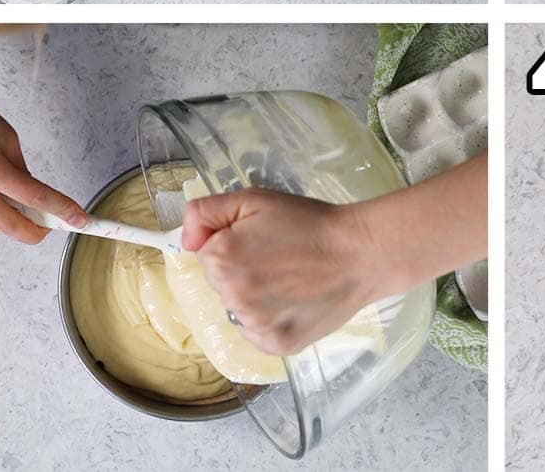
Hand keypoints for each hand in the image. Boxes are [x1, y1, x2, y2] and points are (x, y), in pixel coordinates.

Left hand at [182, 188, 379, 355]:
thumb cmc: (311, 223)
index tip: (262, 238)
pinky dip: (272, 319)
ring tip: (292, 279)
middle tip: (280, 256)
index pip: (207, 255)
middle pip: (221, 284)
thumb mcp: (254, 199)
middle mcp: (232, 297)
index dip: (233, 242)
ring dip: (256, 296)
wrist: (360, 253)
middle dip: (242, 270)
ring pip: (239, 309)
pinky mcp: (275, 345)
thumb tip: (184, 241)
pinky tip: (295, 300)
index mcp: (221, 259)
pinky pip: (257, 332)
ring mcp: (254, 326)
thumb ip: (205, 212)